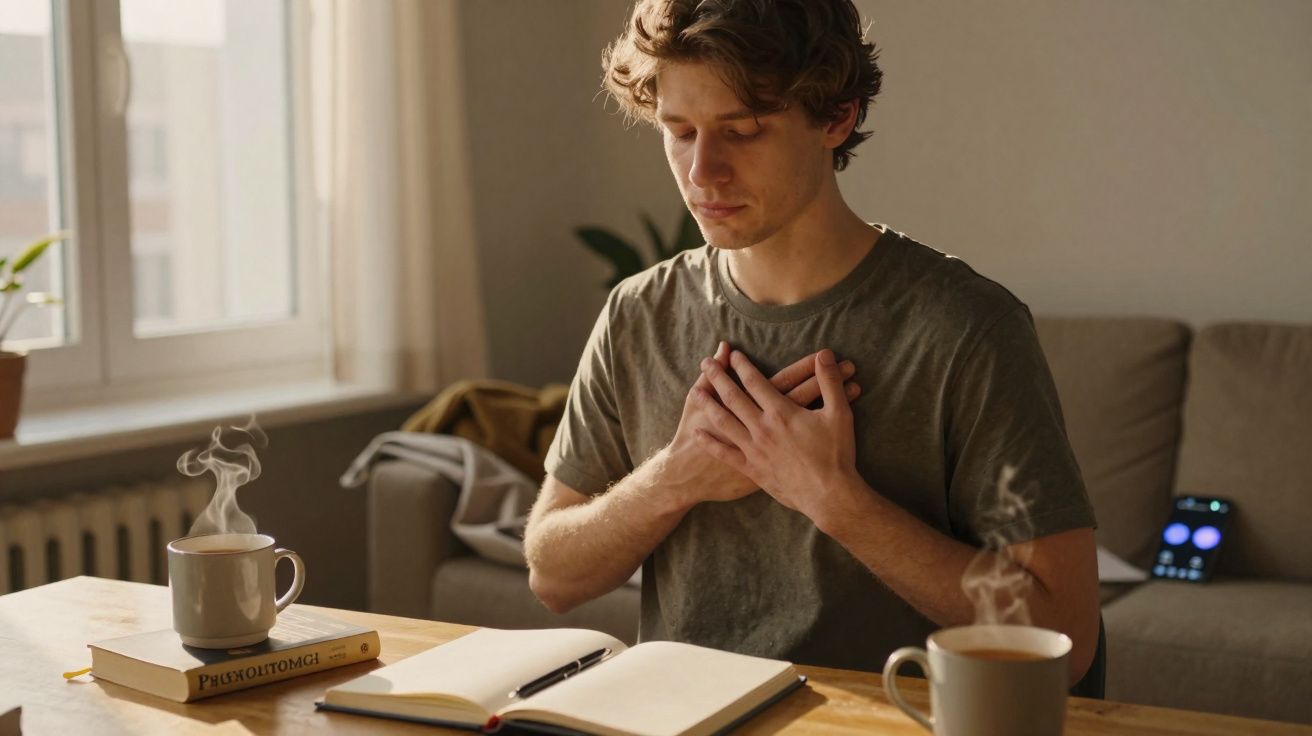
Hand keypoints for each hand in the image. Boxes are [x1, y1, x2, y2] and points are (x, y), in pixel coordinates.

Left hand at [661, 342, 860, 507]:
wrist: (828, 494)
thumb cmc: (836, 453)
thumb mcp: (839, 413)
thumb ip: (829, 382)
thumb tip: (824, 355)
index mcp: (781, 412)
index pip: (755, 381)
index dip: (741, 365)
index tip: (731, 354)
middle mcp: (762, 427)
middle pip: (733, 396)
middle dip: (718, 377)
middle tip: (705, 362)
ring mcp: (754, 449)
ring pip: (723, 421)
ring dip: (707, 404)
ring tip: (694, 391)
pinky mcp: (751, 469)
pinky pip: (725, 453)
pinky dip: (709, 442)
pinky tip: (697, 432)